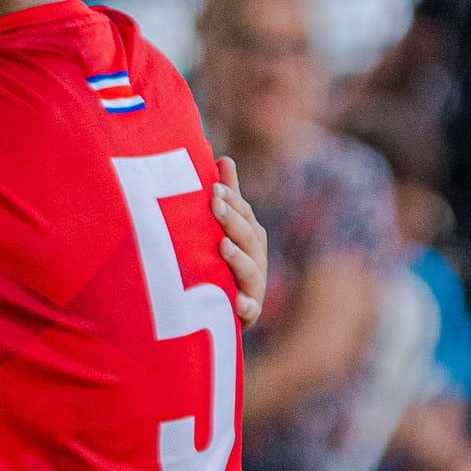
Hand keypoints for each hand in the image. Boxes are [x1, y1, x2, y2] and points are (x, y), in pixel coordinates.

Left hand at [210, 175, 272, 330]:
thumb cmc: (224, 262)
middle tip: (215, 204)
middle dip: (233, 221)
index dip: (231, 200)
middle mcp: (256, 259)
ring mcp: (254, 286)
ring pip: (250, 270)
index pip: (244, 214)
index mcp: (251, 237)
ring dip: (238, 258)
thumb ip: (228, 196)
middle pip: (248, 238)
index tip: (213, 186)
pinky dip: (245, 305)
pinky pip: (249, 309)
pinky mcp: (248, 312)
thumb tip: (223, 158)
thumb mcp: (226, 228)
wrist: (222, 310)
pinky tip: (238, 302)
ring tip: (223, 246)